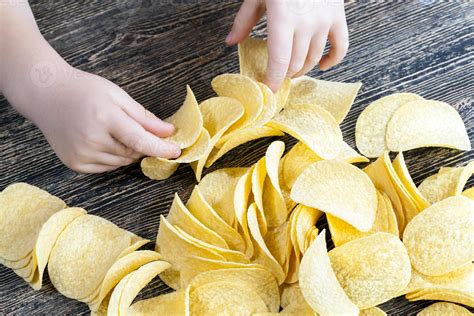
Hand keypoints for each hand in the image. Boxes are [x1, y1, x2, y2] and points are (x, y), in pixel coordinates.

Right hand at [29, 67, 180, 172]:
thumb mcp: (117, 96)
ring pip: (122, 162)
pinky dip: (112, 157)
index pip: (141, 141)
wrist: (46, 95)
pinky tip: (100, 140)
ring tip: (111, 130)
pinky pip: (107, 167)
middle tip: (130, 127)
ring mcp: (81, 153)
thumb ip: (144, 117)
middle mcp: (92, 139)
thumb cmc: (84, 91)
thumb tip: (169, 132)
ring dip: (127, 151)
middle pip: (133, 152)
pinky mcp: (75, 163)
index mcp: (105, 118)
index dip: (161, 148)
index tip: (177, 151)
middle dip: (141, 143)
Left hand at [226, 0, 348, 90]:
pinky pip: (341, 46)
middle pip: (295, 63)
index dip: (273, 80)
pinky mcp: (337, 17)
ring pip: (313, 58)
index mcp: (283, 18)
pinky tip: (322, 66)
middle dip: (284, 74)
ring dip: (301, 68)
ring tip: (292, 70)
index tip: (268, 90)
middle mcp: (306, 23)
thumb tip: (231, 42)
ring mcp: (324, 20)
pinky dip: (333, 60)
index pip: (280, 60)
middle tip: (276, 76)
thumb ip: (244, 21)